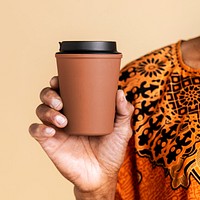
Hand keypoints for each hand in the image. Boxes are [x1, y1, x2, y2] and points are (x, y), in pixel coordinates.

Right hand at [29, 76, 133, 196]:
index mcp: (80, 109)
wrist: (101, 174)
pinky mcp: (50, 143)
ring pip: (41, 111)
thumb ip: (124, 111)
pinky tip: (51, 131)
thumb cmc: (111, 150)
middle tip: (61, 102)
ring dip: (47, 111)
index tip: (60, 79)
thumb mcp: (122, 130)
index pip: (64, 90)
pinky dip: (39, 128)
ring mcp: (57, 129)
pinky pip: (36, 131)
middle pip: (48, 97)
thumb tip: (120, 92)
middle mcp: (66, 116)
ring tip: (62, 120)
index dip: (58, 82)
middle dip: (50, 94)